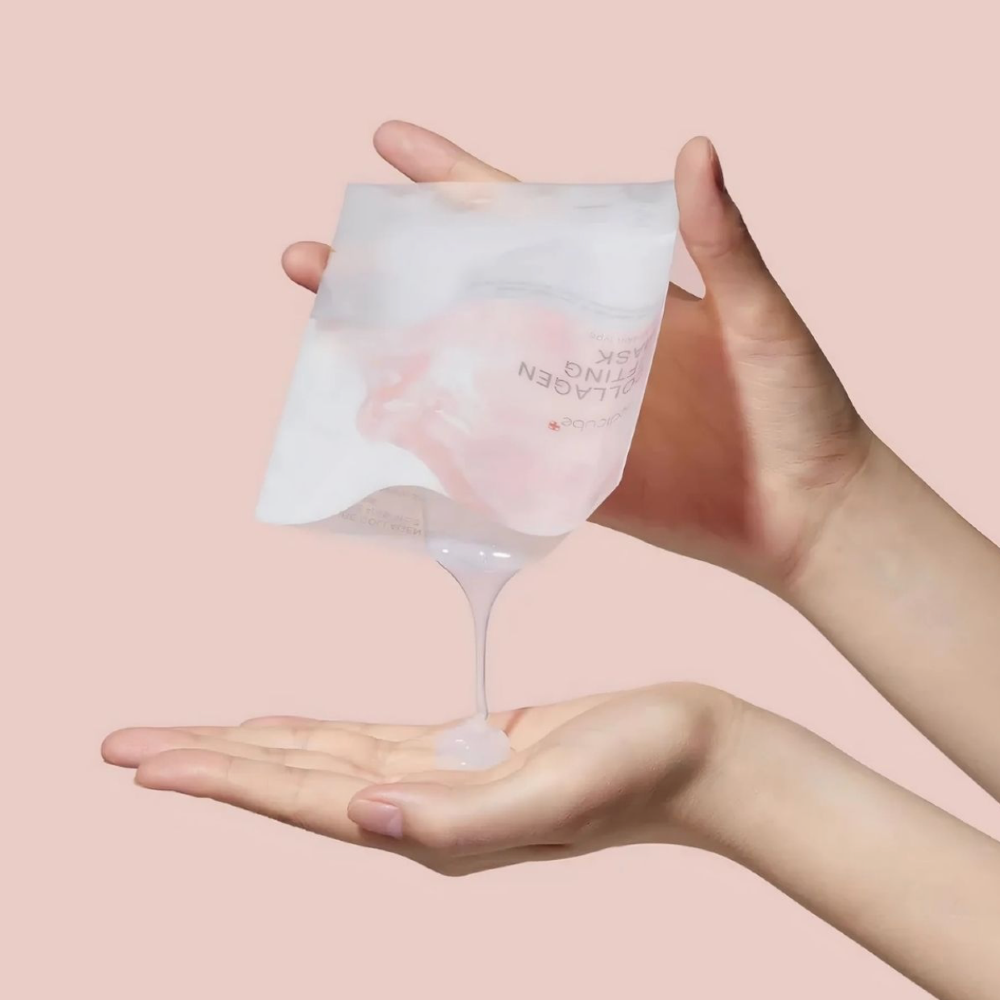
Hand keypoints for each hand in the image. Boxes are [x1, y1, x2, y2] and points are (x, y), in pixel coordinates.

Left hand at [101, 683, 735, 874]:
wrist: (694, 753)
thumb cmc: (640, 767)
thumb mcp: (558, 790)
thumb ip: (462, 815)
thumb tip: (363, 815)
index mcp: (434, 827)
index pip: (303, 800)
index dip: (222, 781)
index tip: (143, 766)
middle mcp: (422, 810)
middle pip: (291, 784)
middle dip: (206, 765)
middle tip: (119, 750)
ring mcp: (439, 781)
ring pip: (318, 763)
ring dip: (246, 752)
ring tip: (180, 743)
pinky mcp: (462, 750)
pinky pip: (362, 743)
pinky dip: (309, 738)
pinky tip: (281, 733)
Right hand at [281, 121, 872, 589]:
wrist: (807, 514)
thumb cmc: (800, 407)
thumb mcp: (763, 319)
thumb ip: (723, 245)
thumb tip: (696, 148)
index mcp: (620, 286)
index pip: (526, 218)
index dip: (455, 180)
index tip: (389, 143)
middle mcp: (580, 339)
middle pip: (468, 293)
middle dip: (388, 269)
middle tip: (313, 253)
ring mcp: (566, 407)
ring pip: (465, 369)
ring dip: (394, 350)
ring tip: (326, 330)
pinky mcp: (567, 470)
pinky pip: (490, 451)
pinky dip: (438, 437)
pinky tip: (382, 421)